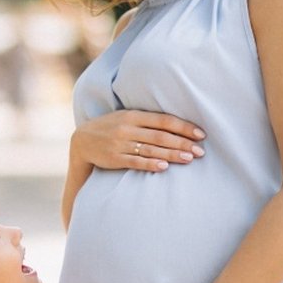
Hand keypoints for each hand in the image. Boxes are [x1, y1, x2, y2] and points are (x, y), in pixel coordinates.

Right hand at [71, 110, 205, 172]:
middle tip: (201, 151)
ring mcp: (121, 144)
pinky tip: (164, 167)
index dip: (183, 127)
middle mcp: (128, 128)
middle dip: (182, 143)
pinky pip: (135, 162)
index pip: (164, 120)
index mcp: (133, 115)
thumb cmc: (110, 128)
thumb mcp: (126, 117)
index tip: (201, 134)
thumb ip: (148, 120)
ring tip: (189, 159)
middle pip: (161, 136)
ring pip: (151, 149)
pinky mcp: (115, 159)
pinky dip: (150, 164)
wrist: (81, 141)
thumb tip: (178, 125)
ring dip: (172, 154)